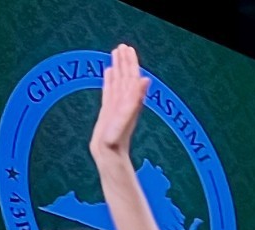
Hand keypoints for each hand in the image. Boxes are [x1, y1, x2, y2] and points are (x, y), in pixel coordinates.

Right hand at [90, 45, 148, 162]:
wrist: (110, 157)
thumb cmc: (117, 140)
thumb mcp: (126, 117)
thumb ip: (135, 98)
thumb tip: (146, 79)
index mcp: (130, 101)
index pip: (131, 77)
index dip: (130, 63)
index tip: (127, 48)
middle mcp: (125, 102)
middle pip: (126, 77)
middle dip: (125, 62)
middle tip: (123, 46)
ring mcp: (116, 107)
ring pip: (118, 83)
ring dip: (118, 68)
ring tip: (115, 53)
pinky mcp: (108, 112)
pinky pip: (109, 92)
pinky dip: (109, 81)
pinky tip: (108, 72)